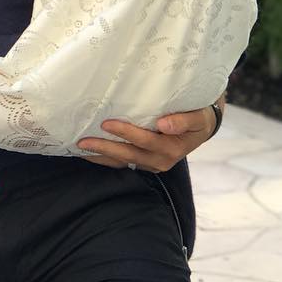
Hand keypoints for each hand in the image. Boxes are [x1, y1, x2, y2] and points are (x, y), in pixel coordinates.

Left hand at [76, 102, 219, 171]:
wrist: (202, 128)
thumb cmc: (198, 117)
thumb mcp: (198, 117)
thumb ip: (183, 120)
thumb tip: (163, 124)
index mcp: (172, 148)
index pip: (145, 141)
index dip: (126, 133)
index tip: (107, 123)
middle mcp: (160, 160)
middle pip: (128, 154)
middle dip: (104, 148)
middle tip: (83, 140)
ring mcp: (150, 163)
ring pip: (122, 162)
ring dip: (100, 156)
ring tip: (79, 148)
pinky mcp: (143, 162)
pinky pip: (121, 162)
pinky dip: (104, 158)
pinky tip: (88, 153)